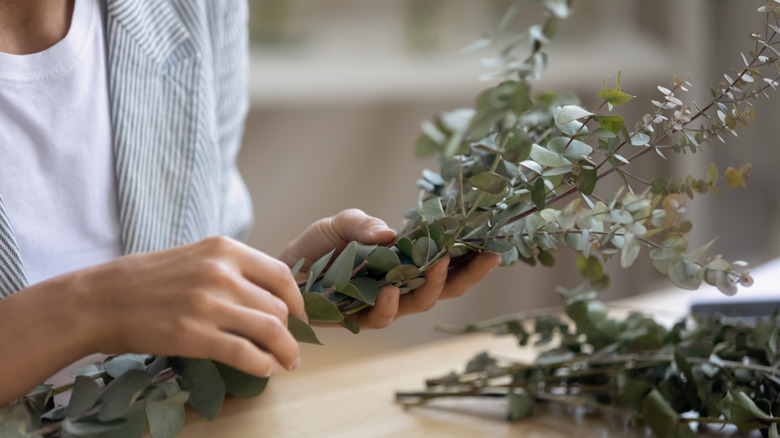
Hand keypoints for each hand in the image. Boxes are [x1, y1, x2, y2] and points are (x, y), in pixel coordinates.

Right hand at [78, 236, 304, 375]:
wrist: (99, 299)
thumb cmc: (146, 279)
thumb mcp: (195, 257)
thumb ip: (231, 269)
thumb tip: (269, 294)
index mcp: (224, 249)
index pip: (281, 274)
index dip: (298, 300)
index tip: (299, 317)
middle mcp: (221, 273)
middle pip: (278, 306)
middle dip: (290, 332)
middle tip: (291, 347)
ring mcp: (208, 304)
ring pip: (270, 329)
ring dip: (285, 351)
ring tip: (286, 362)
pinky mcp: (194, 335)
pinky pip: (245, 353)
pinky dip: (263, 365)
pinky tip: (264, 370)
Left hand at [279, 209, 500, 328]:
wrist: (282, 269)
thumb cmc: (318, 247)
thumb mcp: (340, 224)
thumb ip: (363, 224)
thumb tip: (392, 232)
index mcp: (402, 263)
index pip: (445, 264)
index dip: (471, 259)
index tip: (495, 246)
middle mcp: (398, 287)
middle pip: (443, 289)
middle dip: (467, 276)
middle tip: (485, 258)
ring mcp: (379, 304)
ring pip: (417, 304)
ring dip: (433, 286)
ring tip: (439, 264)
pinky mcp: (355, 319)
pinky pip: (379, 317)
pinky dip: (387, 304)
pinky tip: (389, 290)